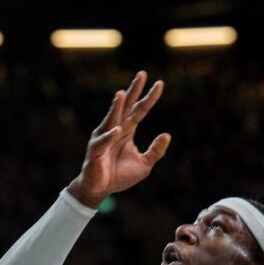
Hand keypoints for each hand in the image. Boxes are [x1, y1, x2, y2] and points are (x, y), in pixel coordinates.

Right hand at [67, 71, 171, 207]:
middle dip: (133, 91)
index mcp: (127, 130)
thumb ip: (155, 151)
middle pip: (126, 107)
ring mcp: (104, 138)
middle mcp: (115, 129)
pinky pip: (103, 142)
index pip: (140, 110)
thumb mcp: (144, 164)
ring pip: (112, 119)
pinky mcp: (96, 151)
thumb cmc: (120, 175)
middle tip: (142, 74)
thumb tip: (167, 135)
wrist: (100, 189)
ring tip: (122, 94)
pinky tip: (118, 130)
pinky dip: (110, 136)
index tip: (160, 84)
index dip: (149, 97)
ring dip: (116, 107)